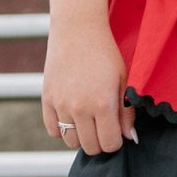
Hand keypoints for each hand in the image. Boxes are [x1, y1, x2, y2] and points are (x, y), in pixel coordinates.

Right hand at [41, 20, 137, 154]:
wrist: (78, 30)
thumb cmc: (105, 53)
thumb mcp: (123, 79)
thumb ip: (126, 111)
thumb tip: (130, 138)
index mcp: (103, 103)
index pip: (109, 144)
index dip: (116, 140)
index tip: (117, 130)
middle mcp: (80, 108)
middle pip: (90, 147)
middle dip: (100, 141)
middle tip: (104, 125)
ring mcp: (61, 104)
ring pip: (70, 142)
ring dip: (82, 137)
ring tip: (89, 121)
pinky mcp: (47, 99)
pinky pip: (52, 130)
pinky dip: (62, 129)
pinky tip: (72, 116)